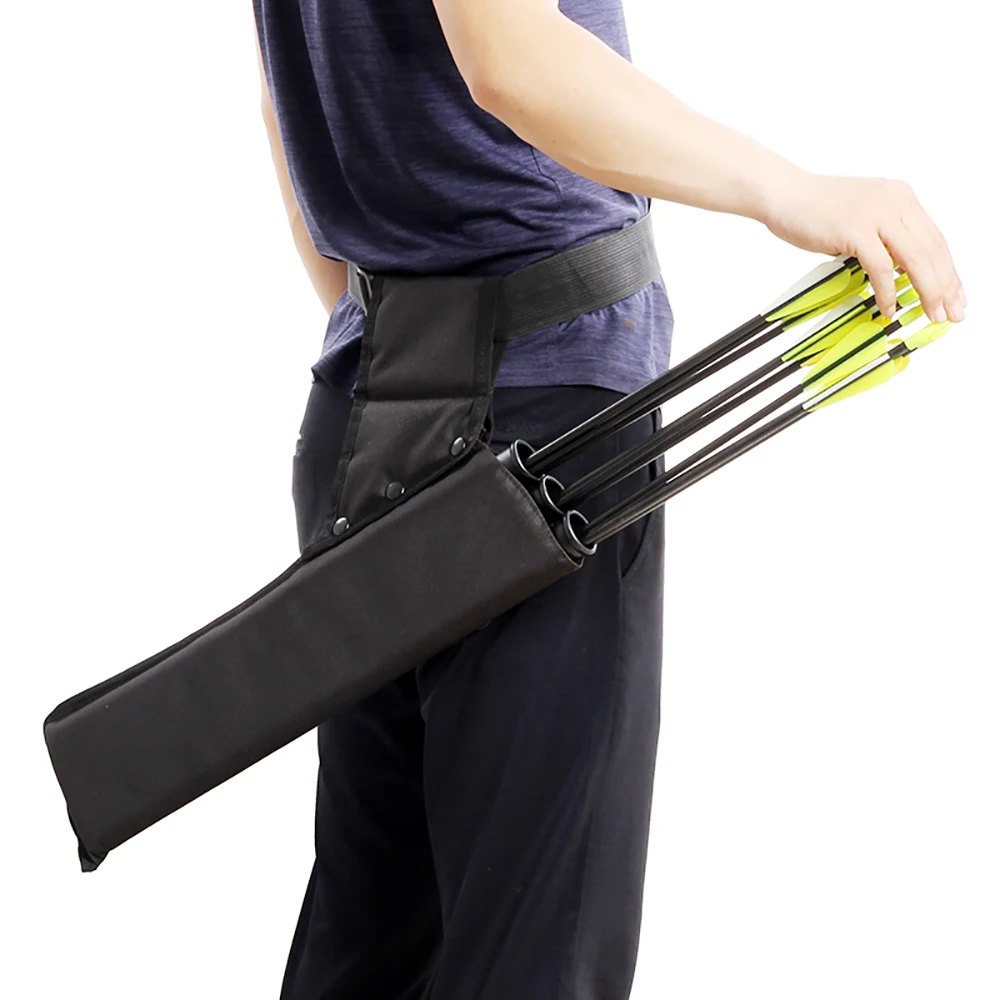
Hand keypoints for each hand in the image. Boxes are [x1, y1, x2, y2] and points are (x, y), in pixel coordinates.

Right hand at [759, 171, 965, 323]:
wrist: (783, 193)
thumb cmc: (814, 208)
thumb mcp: (862, 215)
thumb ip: (884, 236)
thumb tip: (899, 270)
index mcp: (900, 197)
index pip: (935, 239)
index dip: (948, 270)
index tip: (955, 294)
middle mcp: (895, 201)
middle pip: (932, 250)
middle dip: (946, 285)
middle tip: (952, 312)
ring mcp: (876, 214)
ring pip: (915, 258)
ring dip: (927, 290)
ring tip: (931, 313)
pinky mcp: (855, 229)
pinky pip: (881, 267)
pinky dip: (887, 291)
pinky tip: (889, 307)